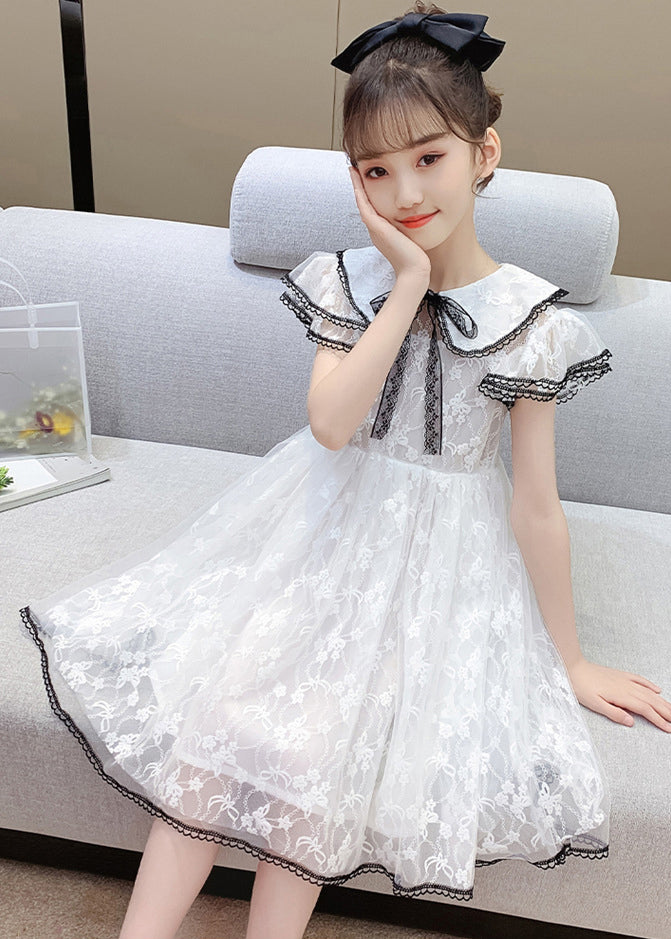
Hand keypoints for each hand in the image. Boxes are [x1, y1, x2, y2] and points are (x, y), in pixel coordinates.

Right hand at [348, 166, 431, 282]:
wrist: (415, 271)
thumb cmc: (417, 258)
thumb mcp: (411, 238)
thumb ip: (410, 227)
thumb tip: (418, 216)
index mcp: (382, 232)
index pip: (372, 208)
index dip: (368, 192)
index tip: (367, 177)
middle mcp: (375, 230)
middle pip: (364, 203)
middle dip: (360, 186)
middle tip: (356, 168)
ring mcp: (374, 229)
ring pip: (362, 203)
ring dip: (357, 185)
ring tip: (354, 169)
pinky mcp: (377, 229)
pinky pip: (365, 206)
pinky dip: (360, 192)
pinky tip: (358, 179)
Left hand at [567, 657, 670, 731]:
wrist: (573, 668)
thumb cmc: (582, 688)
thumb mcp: (595, 704)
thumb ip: (614, 713)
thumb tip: (632, 722)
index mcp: (621, 696)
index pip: (645, 710)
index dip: (658, 720)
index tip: (668, 728)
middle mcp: (627, 687)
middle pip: (651, 701)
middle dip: (665, 712)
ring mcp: (625, 680)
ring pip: (648, 691)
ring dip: (661, 701)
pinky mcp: (620, 675)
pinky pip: (640, 679)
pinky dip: (650, 685)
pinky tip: (657, 690)